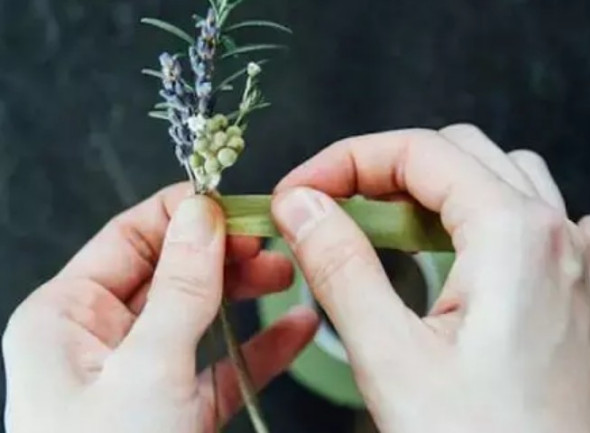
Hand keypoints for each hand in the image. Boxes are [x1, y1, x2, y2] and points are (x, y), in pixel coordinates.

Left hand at [3, 183, 317, 432]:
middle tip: (274, 244)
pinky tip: (298, 330)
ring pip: (201, 315)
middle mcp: (99, 339)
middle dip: (227, 255)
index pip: (133, 236)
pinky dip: (260, 347)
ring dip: (248, 294)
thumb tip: (202, 216)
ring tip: (291, 277)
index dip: (187, 215)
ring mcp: (139, 375)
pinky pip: (220, 365)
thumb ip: (180, 288)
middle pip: (172, 272)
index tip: (239, 207)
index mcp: (67, 315)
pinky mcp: (173, 409)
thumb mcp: (145, 369)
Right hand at [271, 126, 589, 432]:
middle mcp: (554, 237)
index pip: (418, 150)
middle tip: (329, 206)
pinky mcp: (581, 302)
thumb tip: (303, 206)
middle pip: (459, 154)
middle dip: (383, 168)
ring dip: (442, 187)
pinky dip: (528, 217)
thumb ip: (340, 267)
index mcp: (513, 234)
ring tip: (394, 224)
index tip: (301, 192)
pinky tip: (501, 244)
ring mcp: (576, 266)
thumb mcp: (391, 358)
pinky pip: (575, 227)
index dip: (346, 160)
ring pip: (507, 178)